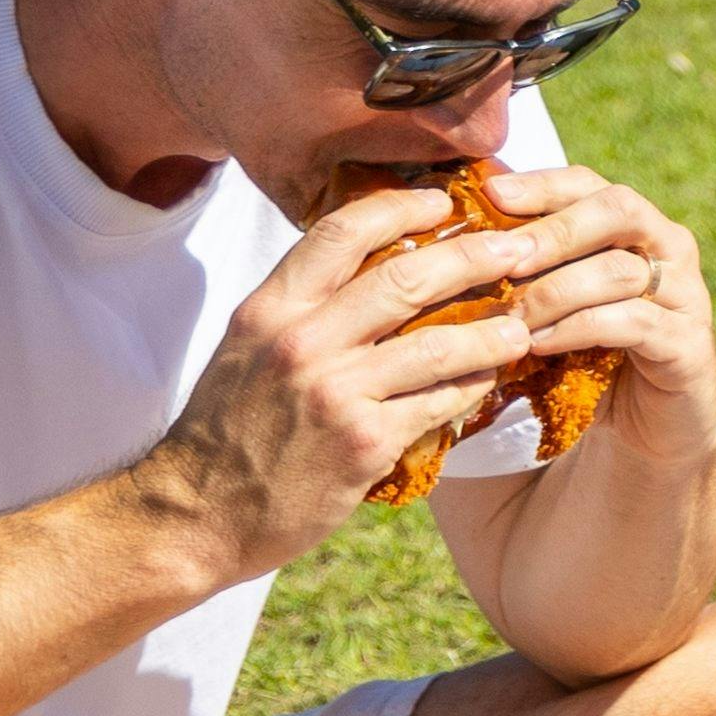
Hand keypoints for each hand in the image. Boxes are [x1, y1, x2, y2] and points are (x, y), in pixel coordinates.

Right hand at [140, 181, 553, 571]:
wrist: (193, 516)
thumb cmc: (228, 430)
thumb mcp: (250, 349)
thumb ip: (304, 307)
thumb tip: (375, 261)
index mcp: (270, 310)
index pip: (342, 230)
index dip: (403, 205)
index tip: (447, 199)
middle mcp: (301, 341)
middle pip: (408, 276)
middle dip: (475, 256)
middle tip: (519, 248)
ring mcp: (335, 391)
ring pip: (440, 342)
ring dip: (493, 330)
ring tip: (522, 324)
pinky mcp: (364, 441)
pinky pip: (440, 401)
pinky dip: (473, 387)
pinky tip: (490, 380)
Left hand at [451, 161, 715, 475]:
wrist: (635, 442)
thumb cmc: (575, 364)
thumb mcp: (539, 311)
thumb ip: (510, 275)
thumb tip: (424, 242)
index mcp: (630, 230)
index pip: (588, 183)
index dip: (540, 184)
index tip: (487, 195)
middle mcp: (666, 250)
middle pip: (618, 208)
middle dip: (553, 229)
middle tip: (503, 257)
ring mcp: (685, 297)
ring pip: (623, 268)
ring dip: (557, 288)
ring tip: (509, 314)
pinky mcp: (688, 348)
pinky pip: (635, 322)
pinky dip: (580, 328)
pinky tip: (538, 344)